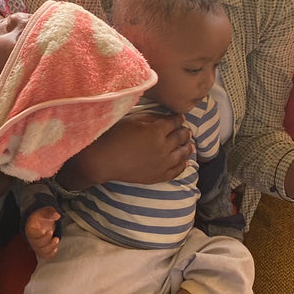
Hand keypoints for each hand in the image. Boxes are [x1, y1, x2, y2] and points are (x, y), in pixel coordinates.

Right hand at [26, 205, 60, 258]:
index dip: (38, 234)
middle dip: (46, 240)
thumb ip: (50, 212)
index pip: (31, 233)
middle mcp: (32, 239)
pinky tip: (55, 248)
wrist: (40, 222)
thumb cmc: (41, 217)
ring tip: (56, 240)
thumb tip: (56, 215)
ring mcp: (36, 245)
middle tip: (52, 232)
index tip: (44, 230)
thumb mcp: (45, 211)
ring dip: (50, 247)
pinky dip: (50, 254)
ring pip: (41, 252)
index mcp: (30, 228)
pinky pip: (45, 255)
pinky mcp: (41, 249)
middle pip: (37, 244)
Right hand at [61, 109, 192, 189]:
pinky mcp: (158, 176)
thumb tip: (162, 118)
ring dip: (187, 148)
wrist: (103, 160)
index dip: (178, 118)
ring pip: (182, 154)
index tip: (180, 117)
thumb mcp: (132, 120)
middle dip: (185, 132)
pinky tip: (185, 162)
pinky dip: (183, 165)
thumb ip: (150, 118)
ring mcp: (162, 164)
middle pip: (181, 137)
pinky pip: (176, 171)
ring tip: (190, 145)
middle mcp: (163, 148)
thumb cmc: (114, 136)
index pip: (174, 122)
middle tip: (186, 130)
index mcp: (157, 131)